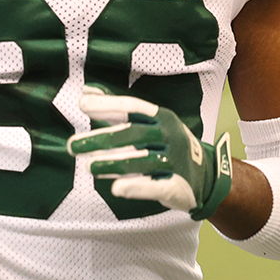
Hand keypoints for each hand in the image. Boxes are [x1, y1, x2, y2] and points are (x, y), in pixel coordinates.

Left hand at [67, 86, 232, 220]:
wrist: (205, 175)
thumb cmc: (166, 145)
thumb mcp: (149, 122)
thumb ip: (116, 108)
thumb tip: (85, 91)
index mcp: (162, 117)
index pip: (132, 106)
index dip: (108, 105)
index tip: (82, 105)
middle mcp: (170, 135)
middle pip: (132, 134)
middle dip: (100, 139)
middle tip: (73, 145)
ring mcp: (176, 160)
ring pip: (142, 160)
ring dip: (113, 163)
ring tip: (89, 167)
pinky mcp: (177, 185)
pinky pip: (156, 186)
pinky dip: (136, 187)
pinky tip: (117, 188)